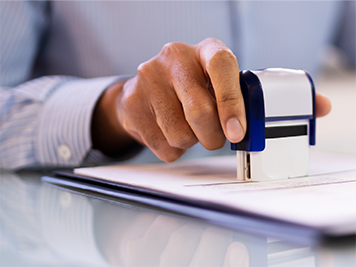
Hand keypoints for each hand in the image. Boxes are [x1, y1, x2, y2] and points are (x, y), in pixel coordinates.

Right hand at [92, 38, 330, 159]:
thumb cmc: (194, 89)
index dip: (232, 101)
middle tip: (217, 138)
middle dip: (213, 135)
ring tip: (190, 130)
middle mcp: (172, 57)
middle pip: (198, 109)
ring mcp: (147, 79)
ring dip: (192, 142)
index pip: (222, 64)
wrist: (146, 92)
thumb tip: (320, 107)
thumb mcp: (225, 85)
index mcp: (203, 50)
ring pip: (180, 132)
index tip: (239, 131)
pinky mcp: (131, 104)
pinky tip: (169, 133)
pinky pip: (161, 144)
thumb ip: (264, 97)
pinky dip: (173, 149)